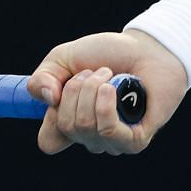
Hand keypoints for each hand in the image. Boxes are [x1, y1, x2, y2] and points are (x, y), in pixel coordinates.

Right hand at [27, 28, 188, 155]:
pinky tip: (112, 88)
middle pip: (65, 126)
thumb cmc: (109, 54)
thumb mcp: (64, 58)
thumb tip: (49, 99)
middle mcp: (92, 138)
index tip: (63, 89)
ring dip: (92, 90)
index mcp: (73, 124)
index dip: (51, 114)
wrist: (148, 47)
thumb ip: (42, 78)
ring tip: (109, 76)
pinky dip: (105, 105)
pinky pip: (107, 131)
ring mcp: (113, 142)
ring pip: (84, 126)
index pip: (49, 142)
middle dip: (77, 88)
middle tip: (96, 72)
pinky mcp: (135, 141)